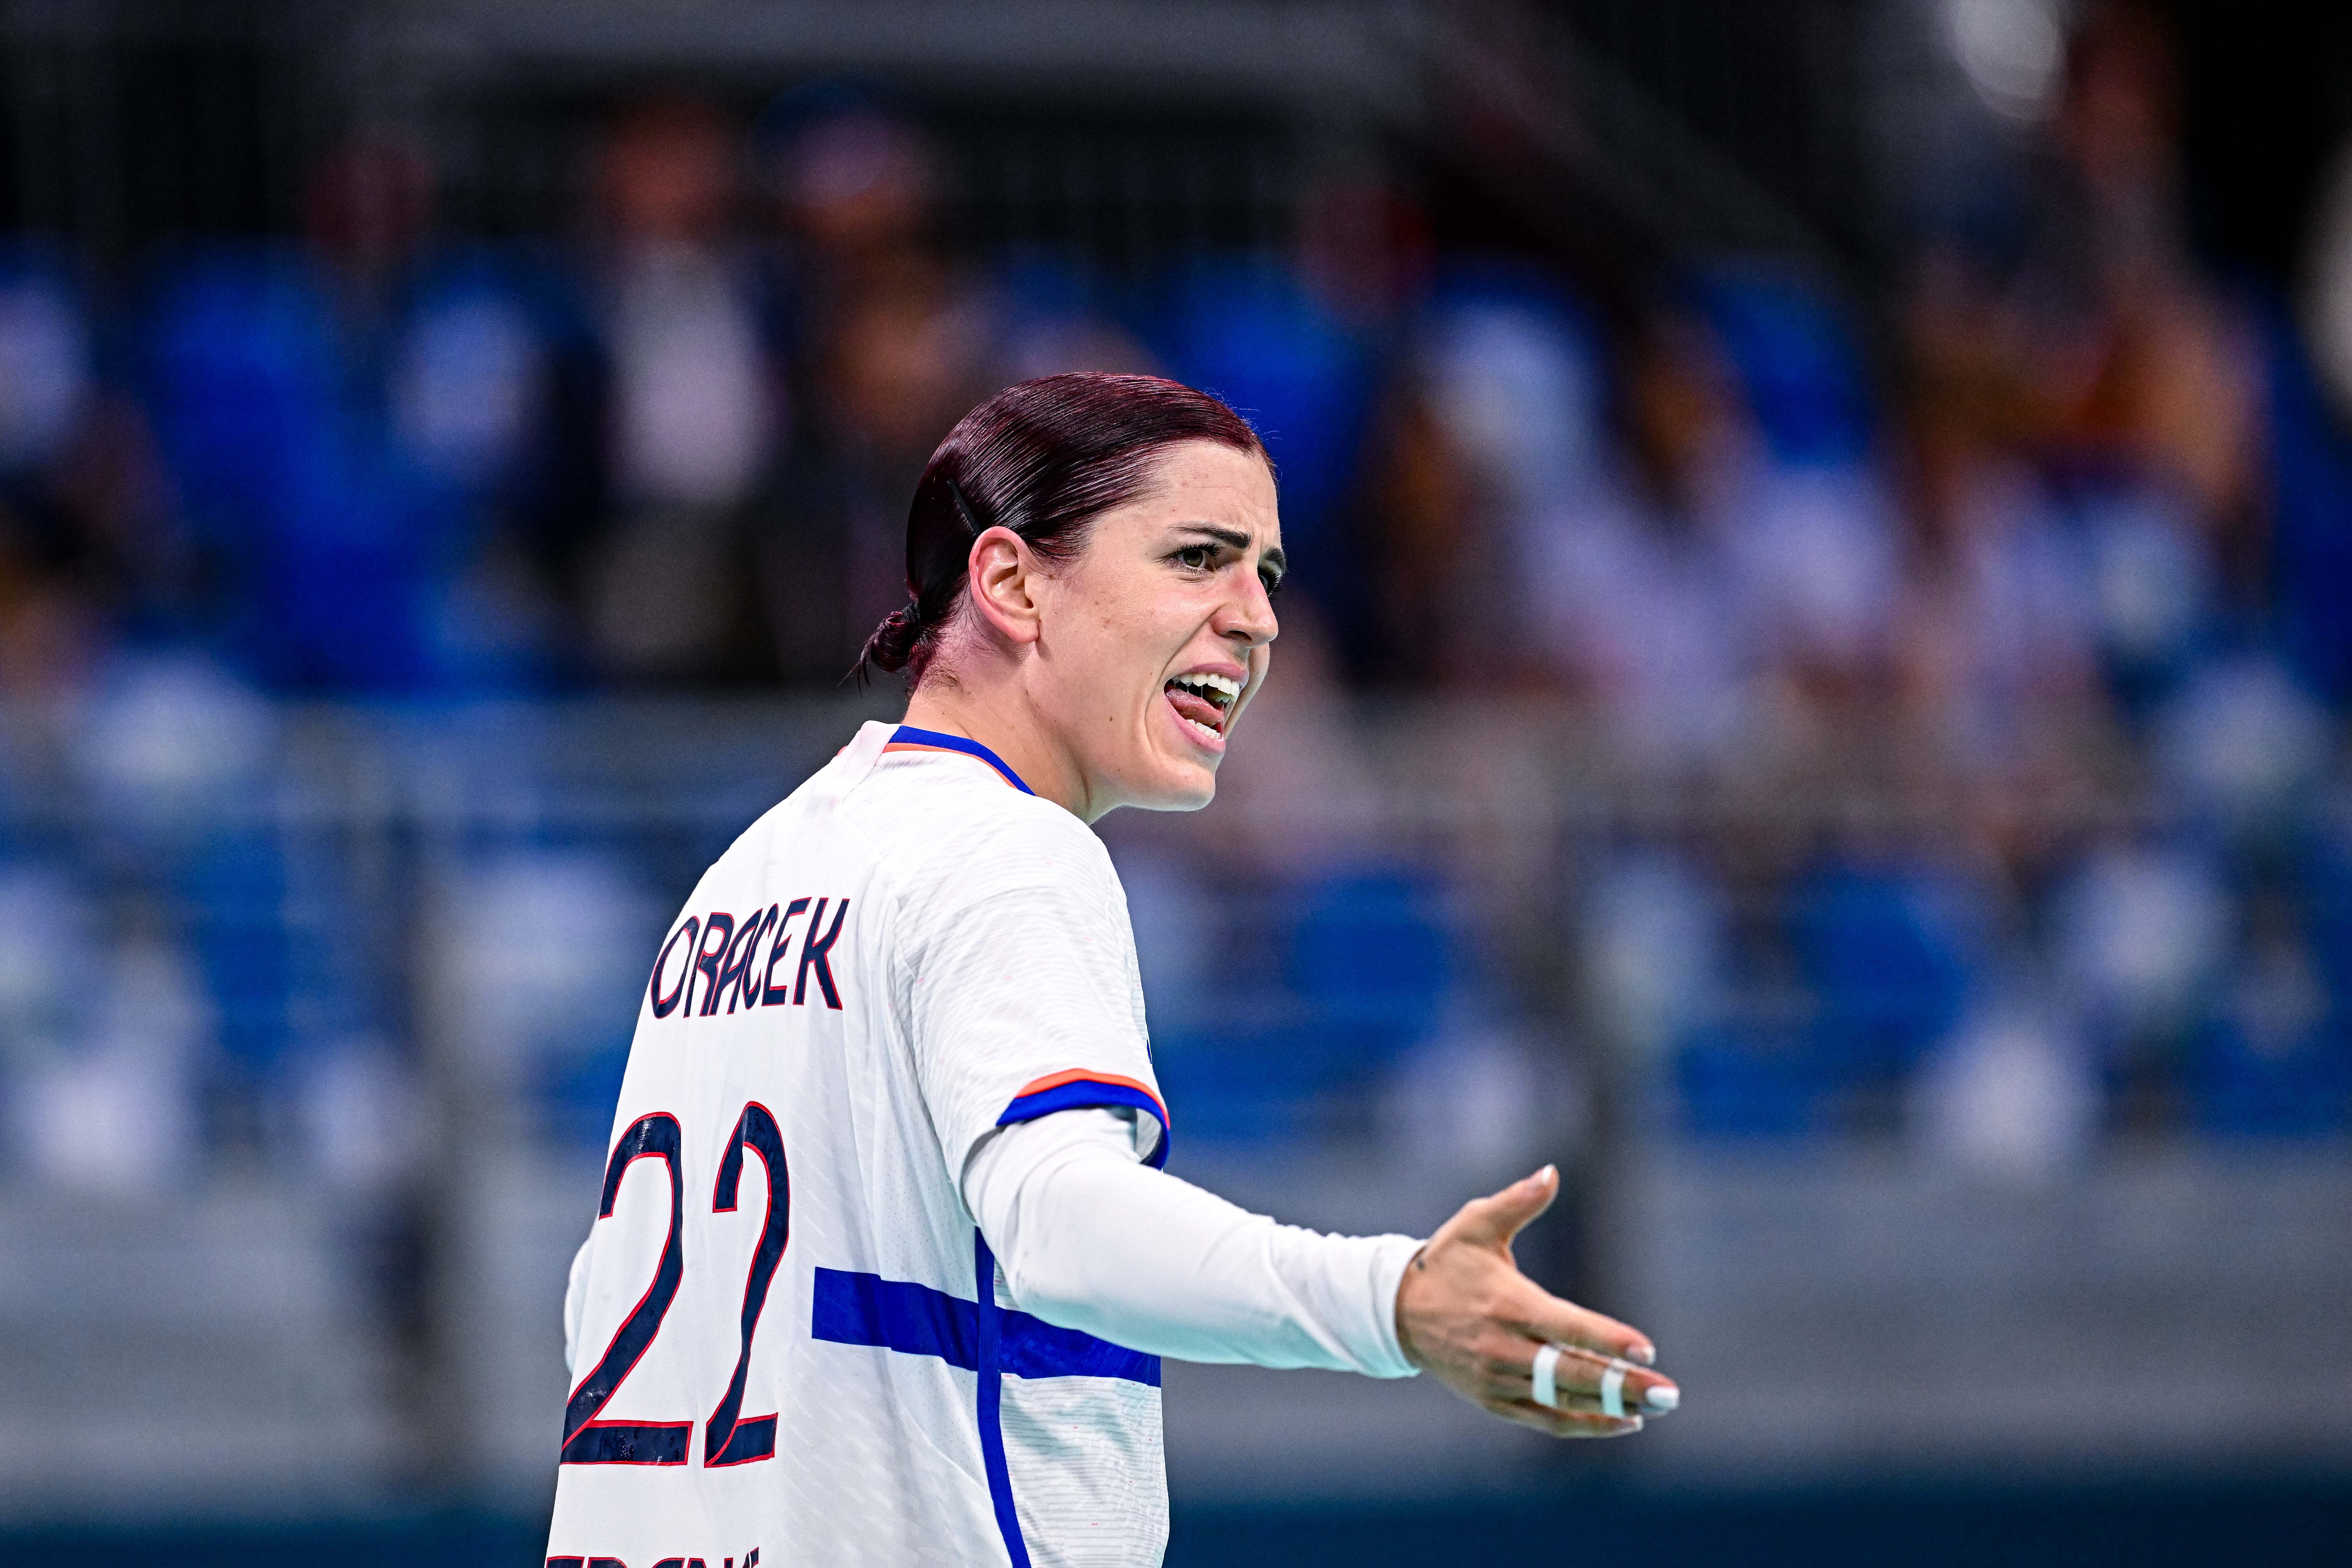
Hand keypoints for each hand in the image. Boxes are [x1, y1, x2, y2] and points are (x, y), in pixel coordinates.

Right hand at [1394, 1165, 1677, 1437]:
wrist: (1398, 1311)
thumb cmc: (1446, 1261)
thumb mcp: (1475, 1224)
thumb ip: (1517, 1201)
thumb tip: (1551, 1172)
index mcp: (1507, 1304)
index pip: (1566, 1327)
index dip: (1607, 1340)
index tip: (1646, 1350)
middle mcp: (1504, 1348)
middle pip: (1573, 1372)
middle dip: (1624, 1385)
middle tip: (1669, 1393)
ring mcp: (1498, 1379)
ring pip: (1564, 1400)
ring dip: (1613, 1408)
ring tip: (1657, 1409)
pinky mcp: (1494, 1401)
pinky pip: (1546, 1420)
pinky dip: (1585, 1425)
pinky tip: (1623, 1423)